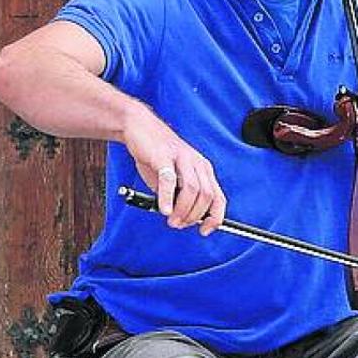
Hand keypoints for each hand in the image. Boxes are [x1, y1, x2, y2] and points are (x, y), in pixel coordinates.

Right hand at [121, 111, 226, 234]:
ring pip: (193, 190)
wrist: (139, 127)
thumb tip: (181, 219)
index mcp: (203, 169)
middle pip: (207, 196)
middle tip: (179, 224)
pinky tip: (164, 209)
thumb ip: (179, 197)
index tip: (205, 230)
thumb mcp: (173, 179)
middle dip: (194, 216)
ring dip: (183, 210)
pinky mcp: (164, 155)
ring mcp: (182, 158)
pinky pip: (169, 179)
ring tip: (171, 220)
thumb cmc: (156, 154)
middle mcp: (196, 163)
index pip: (218, 197)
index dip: (215, 218)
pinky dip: (168, 198)